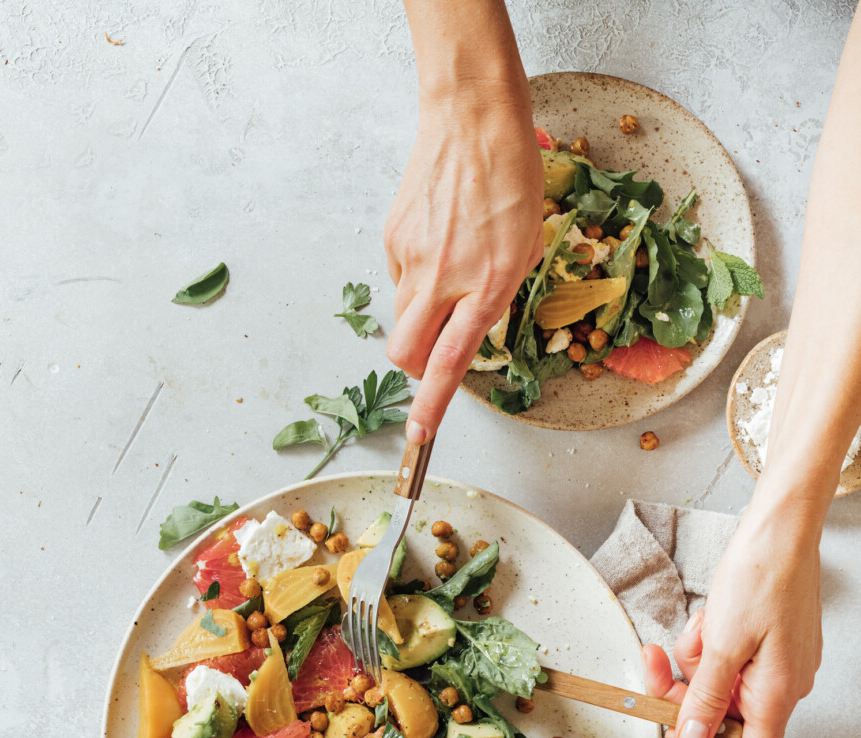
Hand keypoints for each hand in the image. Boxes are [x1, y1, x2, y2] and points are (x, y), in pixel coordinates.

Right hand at [385, 85, 543, 443]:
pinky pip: (399, 280)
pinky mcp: (393, 238)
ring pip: (402, 319)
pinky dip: (416, 281)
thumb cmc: (512, 176)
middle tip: (431, 360)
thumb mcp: (526, 245)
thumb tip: (476, 324)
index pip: (449, 360)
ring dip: (420, 322)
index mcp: (489, 283)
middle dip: (415, 371)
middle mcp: (446, 278)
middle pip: (406, 353)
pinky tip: (438, 246)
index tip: (419, 437)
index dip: (432, 406)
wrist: (473, 117)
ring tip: (448, 282)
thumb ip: (499, 294)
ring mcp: (413, 258)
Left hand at [642, 497, 822, 737]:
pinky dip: (710, 643)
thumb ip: (706, 698)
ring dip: (695, 659)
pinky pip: (728, 659)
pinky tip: (712, 616)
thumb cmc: (762, 576)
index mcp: (777, 695)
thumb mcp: (723, 644)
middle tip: (656, 663)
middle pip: (723, 716)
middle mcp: (782, 686)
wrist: (782, 530)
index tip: (676, 729)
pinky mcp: (768, 643)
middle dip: (685, 691)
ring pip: (720, 684)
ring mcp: (776, 665)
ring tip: (700, 625)